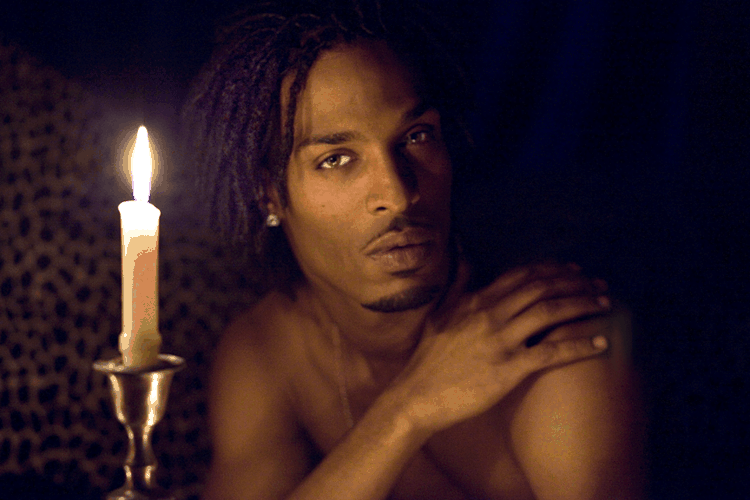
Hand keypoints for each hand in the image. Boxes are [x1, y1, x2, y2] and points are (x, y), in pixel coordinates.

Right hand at [392, 262, 610, 433]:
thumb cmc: (429, 357)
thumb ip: (458, 282)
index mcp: (477, 299)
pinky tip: (600, 343)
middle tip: (599, 284)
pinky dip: (579, 346)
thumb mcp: (440, 312)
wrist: (417, 395)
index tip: (575, 269)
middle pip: (542, 288)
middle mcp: (491, 314)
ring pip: (550, 312)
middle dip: (576, 282)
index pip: (523, 275)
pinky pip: (551, 352)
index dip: (553, 269)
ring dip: (582, 304)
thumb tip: (462, 249)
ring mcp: (501, 340)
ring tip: (605, 304)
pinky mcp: (509, 368)